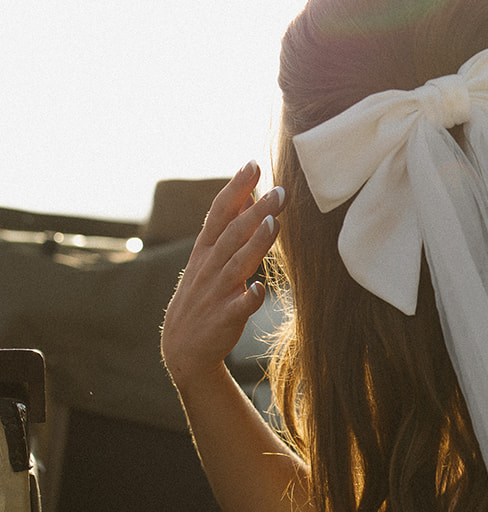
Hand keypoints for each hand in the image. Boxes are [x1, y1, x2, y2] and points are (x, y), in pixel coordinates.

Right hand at [162, 162, 281, 387]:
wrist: (184, 347)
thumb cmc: (204, 295)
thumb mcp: (210, 258)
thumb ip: (230, 227)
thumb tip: (249, 194)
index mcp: (206, 249)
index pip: (220, 212)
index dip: (236, 188)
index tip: (253, 164)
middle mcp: (210, 267)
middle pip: (233, 233)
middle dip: (256, 211)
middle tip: (280, 191)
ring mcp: (216, 292)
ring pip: (237, 264)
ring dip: (255, 244)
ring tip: (274, 223)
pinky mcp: (225, 317)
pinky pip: (238, 306)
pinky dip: (249, 298)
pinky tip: (259, 290)